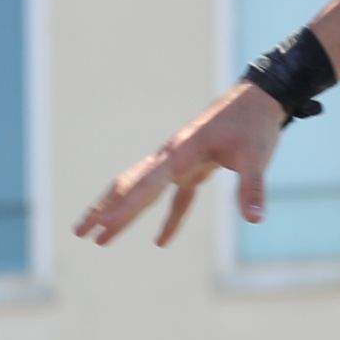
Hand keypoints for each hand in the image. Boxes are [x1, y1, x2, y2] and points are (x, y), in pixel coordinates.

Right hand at [78, 80, 287, 246]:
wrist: (260, 98)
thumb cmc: (255, 125)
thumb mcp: (256, 157)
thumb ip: (252, 188)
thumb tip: (255, 219)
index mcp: (180, 153)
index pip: (145, 186)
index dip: (124, 208)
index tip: (102, 226)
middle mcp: (172, 158)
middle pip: (129, 186)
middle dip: (104, 210)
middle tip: (79, 233)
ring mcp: (180, 163)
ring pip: (142, 190)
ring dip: (122, 212)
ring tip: (100, 237)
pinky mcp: (195, 168)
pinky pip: (176, 198)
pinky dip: (169, 220)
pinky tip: (161, 242)